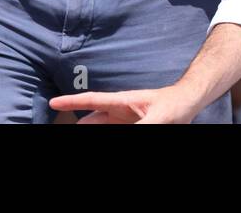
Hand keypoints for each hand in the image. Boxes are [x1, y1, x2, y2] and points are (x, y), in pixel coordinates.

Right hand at [49, 86, 202, 123]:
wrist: (187, 104)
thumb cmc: (175, 104)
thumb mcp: (160, 117)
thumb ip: (142, 126)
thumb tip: (127, 133)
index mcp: (122, 101)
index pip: (92, 100)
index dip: (72, 101)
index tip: (54, 102)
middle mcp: (119, 111)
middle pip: (91, 120)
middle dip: (79, 125)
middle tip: (63, 130)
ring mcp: (123, 120)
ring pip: (100, 127)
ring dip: (90, 131)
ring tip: (76, 133)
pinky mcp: (132, 128)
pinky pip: (111, 132)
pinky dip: (102, 134)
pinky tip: (98, 139)